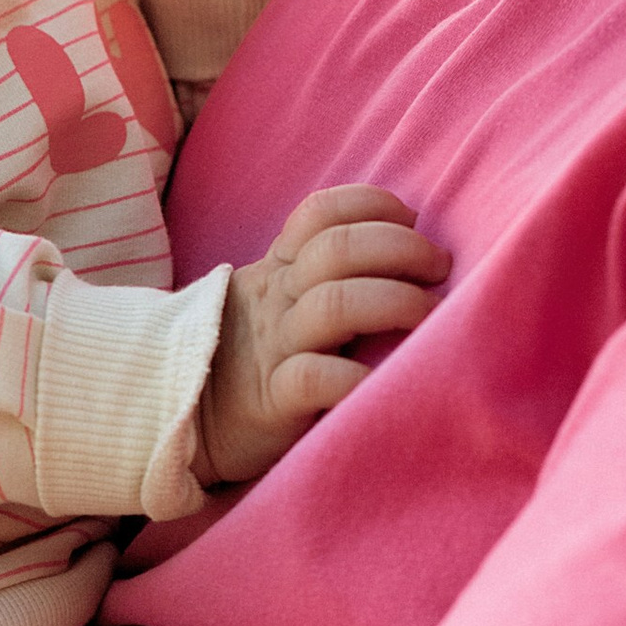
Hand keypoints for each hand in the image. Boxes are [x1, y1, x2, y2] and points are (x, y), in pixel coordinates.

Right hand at [195, 187, 446, 486]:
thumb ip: (325, 275)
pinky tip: (383, 381)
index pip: (320, 213)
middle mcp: (275, 300)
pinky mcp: (271, 402)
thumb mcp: (276, 302)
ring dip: (394, 301)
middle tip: (438, 270)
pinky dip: (355, 376)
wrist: (186, 421)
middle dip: (402, 248)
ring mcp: (272, 349)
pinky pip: (313, 378)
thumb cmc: (255, 361)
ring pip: (335, 304)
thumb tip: (413, 250)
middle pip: (338, 249)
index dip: (371, 205)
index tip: (412, 219)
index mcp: (277, 270)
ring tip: (429, 317)